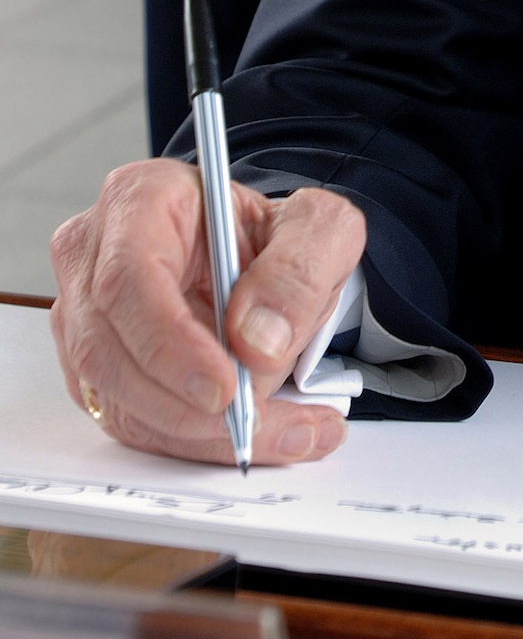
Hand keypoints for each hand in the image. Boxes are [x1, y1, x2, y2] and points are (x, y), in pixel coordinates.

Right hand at [50, 158, 365, 465]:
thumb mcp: (321, 229)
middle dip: (186, 403)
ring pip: (116, 395)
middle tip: (256, 422)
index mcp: (142, 198)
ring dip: (196, 431)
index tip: (223, 387)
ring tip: (279, 428)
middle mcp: (97, 255)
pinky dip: (193, 440)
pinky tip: (257, 432)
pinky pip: (129, 420)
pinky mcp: (96, 366)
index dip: (169, 342)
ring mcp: (86, 314)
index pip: (128, 277)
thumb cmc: (279, 234)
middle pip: (108, 347)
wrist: (269, 260)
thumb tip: (258, 338)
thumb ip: (300, 271)